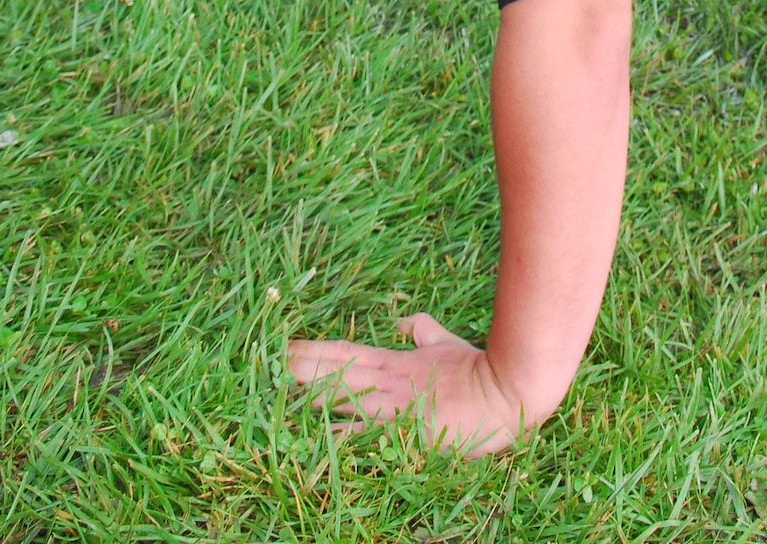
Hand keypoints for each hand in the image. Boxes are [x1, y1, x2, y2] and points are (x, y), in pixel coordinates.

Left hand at [288, 313, 525, 453]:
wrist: (503, 391)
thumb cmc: (477, 370)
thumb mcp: (445, 344)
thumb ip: (421, 331)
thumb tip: (402, 322)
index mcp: (395, 362)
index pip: (343, 353)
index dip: (313, 351)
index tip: (284, 347)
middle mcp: (388, 382)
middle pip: (332, 373)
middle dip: (298, 371)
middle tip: (263, 365)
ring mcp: (394, 407)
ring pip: (340, 400)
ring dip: (308, 398)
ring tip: (276, 394)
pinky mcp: (405, 431)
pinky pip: (364, 438)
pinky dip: (337, 440)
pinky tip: (313, 443)